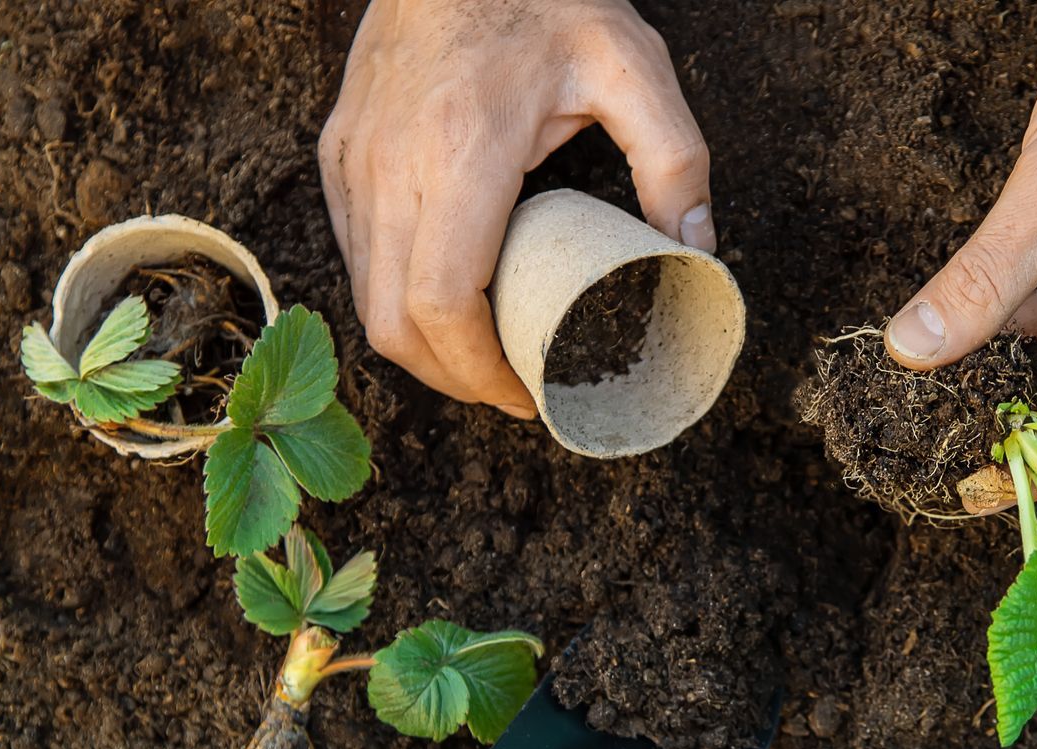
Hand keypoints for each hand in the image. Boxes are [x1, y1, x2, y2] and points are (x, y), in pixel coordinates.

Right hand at [320, 0, 714, 414]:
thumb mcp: (632, 66)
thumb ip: (676, 160)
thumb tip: (698, 248)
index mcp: (465, 151)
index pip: (443, 304)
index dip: (478, 372)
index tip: (523, 394)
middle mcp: (394, 163)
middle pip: (393, 320)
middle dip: (449, 379)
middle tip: (507, 392)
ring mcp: (356, 156)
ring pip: (362, 293)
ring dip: (416, 344)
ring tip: (477, 359)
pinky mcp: (339, 147)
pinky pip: (351, 248)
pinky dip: (388, 293)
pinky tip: (438, 301)